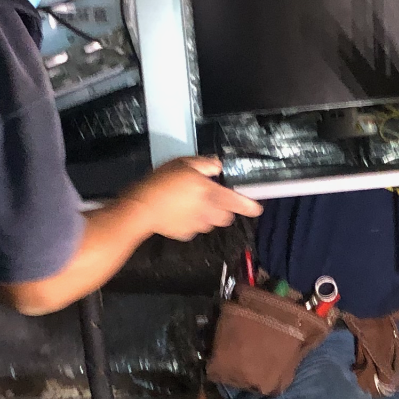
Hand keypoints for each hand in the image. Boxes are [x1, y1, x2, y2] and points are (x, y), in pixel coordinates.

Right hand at [121, 157, 261, 241]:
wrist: (141, 208)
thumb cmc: (162, 182)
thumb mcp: (183, 164)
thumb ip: (204, 165)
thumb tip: (217, 166)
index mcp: (211, 194)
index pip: (238, 202)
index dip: (250, 206)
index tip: (256, 208)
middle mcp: (208, 212)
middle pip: (227, 217)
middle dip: (225, 210)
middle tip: (212, 199)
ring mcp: (197, 225)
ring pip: (211, 223)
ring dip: (208, 216)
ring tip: (192, 205)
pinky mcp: (186, 234)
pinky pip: (195, 228)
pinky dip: (192, 222)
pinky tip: (179, 213)